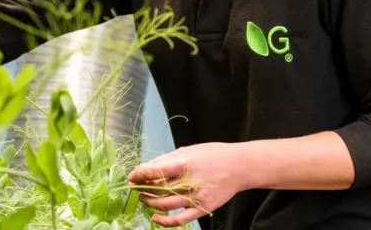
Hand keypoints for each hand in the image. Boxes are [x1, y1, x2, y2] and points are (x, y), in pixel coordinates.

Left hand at [127, 142, 250, 226]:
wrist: (239, 167)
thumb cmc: (212, 155)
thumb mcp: (188, 150)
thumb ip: (167, 160)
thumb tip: (146, 168)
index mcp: (184, 164)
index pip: (154, 171)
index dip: (139, 175)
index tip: (131, 177)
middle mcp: (188, 182)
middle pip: (157, 189)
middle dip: (141, 189)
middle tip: (134, 187)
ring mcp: (195, 197)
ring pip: (164, 205)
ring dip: (149, 202)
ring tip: (143, 198)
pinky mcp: (202, 209)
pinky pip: (179, 220)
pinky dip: (164, 221)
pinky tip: (155, 217)